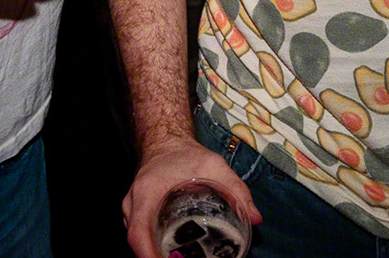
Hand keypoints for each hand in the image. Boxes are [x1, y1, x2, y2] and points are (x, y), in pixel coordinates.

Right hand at [121, 137, 260, 257]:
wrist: (166, 142)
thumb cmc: (186, 154)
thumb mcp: (214, 166)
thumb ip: (236, 190)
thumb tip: (256, 219)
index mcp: (147, 192)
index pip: (138, 233)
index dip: (148, 255)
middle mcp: (133, 204)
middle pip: (137, 242)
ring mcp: (131, 209)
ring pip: (138, 240)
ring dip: (153, 254)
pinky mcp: (137, 213)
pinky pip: (140, 235)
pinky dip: (152, 248)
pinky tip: (170, 255)